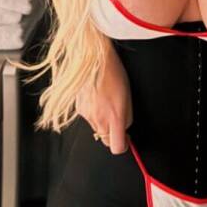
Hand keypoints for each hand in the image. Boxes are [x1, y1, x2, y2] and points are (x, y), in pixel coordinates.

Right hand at [75, 40, 131, 154]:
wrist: (94, 59)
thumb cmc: (113, 73)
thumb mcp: (128, 97)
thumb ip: (126, 117)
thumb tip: (124, 129)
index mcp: (114, 118)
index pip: (117, 147)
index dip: (123, 145)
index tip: (125, 140)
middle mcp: (99, 120)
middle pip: (105, 140)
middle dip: (112, 134)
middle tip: (117, 121)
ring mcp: (86, 115)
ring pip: (96, 128)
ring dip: (102, 121)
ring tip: (106, 102)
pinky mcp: (78, 109)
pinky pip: (88, 117)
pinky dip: (93, 112)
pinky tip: (97, 97)